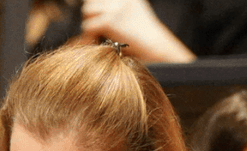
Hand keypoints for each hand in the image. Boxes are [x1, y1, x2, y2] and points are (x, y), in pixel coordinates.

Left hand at [78, 0, 194, 62]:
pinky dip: (88, 37)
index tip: (95, 20)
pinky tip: (91, 44)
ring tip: (93, 38)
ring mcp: (116, 8)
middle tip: (94, 32)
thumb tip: (95, 15)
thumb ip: (116, 14)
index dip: (97, 9)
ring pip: (88, 11)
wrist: (158, 50)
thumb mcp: (132, 18)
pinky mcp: (110, 21)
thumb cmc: (147, 42)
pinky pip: (89, 26)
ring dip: (89, 25)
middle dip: (91, 16)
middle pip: (92, 2)